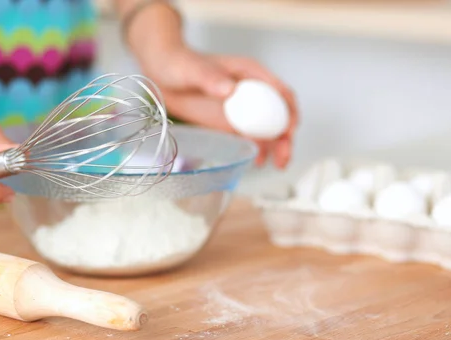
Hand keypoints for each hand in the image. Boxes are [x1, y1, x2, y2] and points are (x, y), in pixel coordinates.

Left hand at [138, 48, 297, 168]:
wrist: (162, 75)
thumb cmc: (179, 64)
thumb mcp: (193, 69)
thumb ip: (210, 78)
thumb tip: (230, 90)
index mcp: (250, 74)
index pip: (280, 92)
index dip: (289, 111)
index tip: (289, 129)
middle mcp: (252, 92)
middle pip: (279, 115)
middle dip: (286, 136)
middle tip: (284, 156)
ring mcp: (242, 108)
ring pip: (267, 129)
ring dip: (275, 147)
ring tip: (277, 165)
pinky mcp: (230, 122)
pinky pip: (250, 136)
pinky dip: (257, 148)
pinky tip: (257, 161)